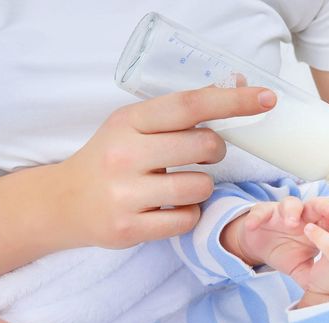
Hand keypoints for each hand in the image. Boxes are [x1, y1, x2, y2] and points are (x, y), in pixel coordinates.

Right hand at [50, 87, 275, 248]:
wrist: (63, 204)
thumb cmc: (109, 159)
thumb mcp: (133, 125)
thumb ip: (177, 113)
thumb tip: (234, 87)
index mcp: (128, 121)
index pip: (189, 105)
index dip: (232, 101)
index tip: (266, 99)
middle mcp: (125, 154)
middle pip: (204, 146)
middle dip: (216, 150)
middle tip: (204, 154)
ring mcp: (125, 194)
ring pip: (200, 187)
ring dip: (202, 187)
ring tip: (180, 185)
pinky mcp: (129, 228)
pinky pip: (187, 219)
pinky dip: (188, 213)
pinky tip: (169, 207)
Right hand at [235, 196, 328, 273]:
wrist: (261, 247)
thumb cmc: (286, 253)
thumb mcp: (302, 267)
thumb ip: (315, 273)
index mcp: (318, 226)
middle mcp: (303, 216)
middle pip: (317, 204)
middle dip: (325, 207)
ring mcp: (283, 213)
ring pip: (291, 203)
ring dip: (292, 210)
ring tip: (291, 223)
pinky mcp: (263, 213)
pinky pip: (260, 211)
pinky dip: (256, 217)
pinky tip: (254, 225)